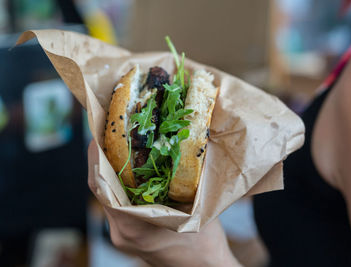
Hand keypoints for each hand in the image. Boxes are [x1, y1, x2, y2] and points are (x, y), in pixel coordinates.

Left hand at [88, 140, 240, 266]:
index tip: (99, 130)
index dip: (96, 155)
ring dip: (112, 169)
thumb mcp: (195, 206)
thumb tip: (176, 145)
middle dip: (104, 157)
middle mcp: (119, 231)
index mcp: (132, 226)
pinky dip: (120, 183)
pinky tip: (132, 167)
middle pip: (101, 188)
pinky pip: (116, 202)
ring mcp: (121, 234)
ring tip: (121, 143)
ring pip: (108, 195)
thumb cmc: (204, 243)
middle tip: (113, 130)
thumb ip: (182, 179)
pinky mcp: (127, 233)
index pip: (101, 185)